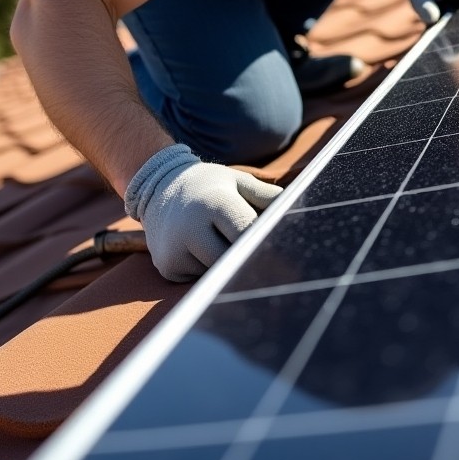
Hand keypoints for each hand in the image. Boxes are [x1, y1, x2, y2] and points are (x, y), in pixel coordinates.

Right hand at [124, 143, 281, 281]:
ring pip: (218, 271)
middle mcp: (190, 228)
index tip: (286, 258)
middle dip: (249, 257)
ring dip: (228, 263)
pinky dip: (208, 268)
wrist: (160, 188)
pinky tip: (201, 249)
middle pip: (233, 258)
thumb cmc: (209, 185)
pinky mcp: (167, 268)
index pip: (246, 231)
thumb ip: (268, 196)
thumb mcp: (239, 181)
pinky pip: (200, 278)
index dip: (265, 243)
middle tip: (272, 266)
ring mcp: (175, 251)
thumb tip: (298, 209)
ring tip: (221, 241)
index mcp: (213, 202)